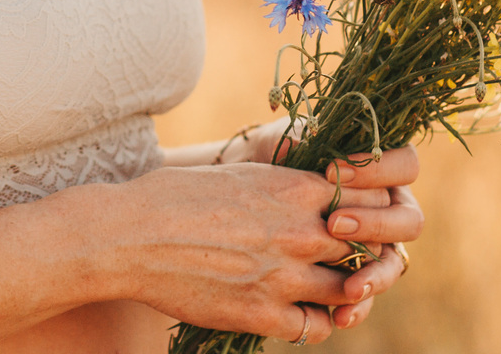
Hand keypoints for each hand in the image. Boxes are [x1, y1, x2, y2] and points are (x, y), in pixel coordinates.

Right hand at [94, 145, 421, 342]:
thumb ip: (285, 186)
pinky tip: (301, 313)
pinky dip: (317, 322)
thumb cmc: (175, 196)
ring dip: (344, 290)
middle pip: (366, 245)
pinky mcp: (264, 314)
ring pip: (348, 290)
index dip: (370, 211)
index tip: (358, 217)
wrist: (130, 236)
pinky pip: (316, 327)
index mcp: (297, 187)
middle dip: (360, 251)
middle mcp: (301, 231)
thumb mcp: (240, 173)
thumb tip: (314, 192)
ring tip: (329, 287)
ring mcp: (286, 276)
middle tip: (346, 254)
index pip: (370, 199)